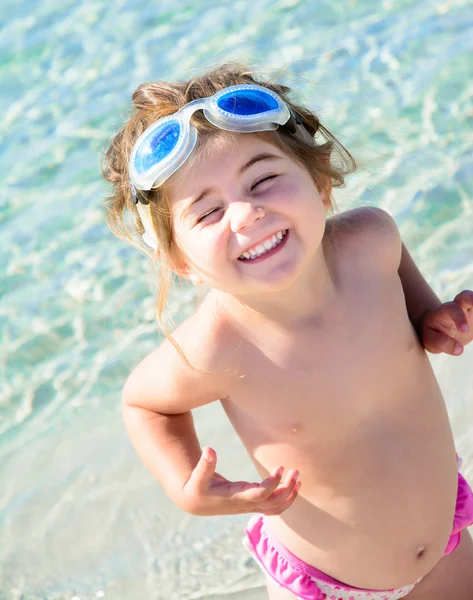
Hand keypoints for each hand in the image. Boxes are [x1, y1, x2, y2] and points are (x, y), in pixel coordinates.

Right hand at [181, 447, 300, 515]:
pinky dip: (286, 498)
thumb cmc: (196, 488)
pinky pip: (274, 507)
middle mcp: (246, 504)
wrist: (195, 503)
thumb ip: (204, 464)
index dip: (273, 483)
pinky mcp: (252, 504)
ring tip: (298, 478)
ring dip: (290, 495)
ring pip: (276, 508)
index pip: (260, 495)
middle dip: (287, 488)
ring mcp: (250, 506)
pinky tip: (292, 486)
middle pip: (274, 503)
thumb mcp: (197, 476)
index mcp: (236, 498)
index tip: (280, 467)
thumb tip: (209, 449)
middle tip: (295, 470)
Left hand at [420, 290, 472, 354]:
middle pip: (466, 295)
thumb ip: (442, 344)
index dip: (459, 318)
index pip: (452, 309)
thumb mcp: (430, 341)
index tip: (465, 331)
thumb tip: (459, 350)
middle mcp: (457, 307)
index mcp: (443, 311)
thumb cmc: (431, 334)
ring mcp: (469, 311)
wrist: (436, 330)